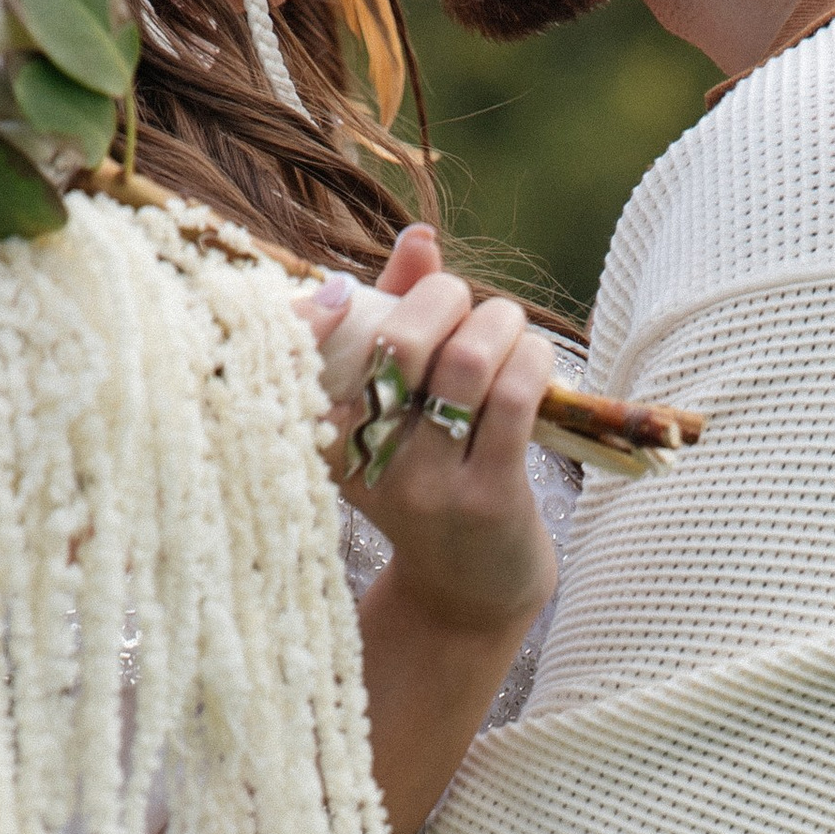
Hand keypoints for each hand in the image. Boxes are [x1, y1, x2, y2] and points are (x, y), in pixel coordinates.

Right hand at [320, 226, 560, 646]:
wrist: (464, 594)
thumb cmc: (431, 479)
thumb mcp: (398, 407)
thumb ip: (399, 315)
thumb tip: (422, 239)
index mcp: (323, 431)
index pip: (298, 351)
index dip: (317, 309)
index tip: (346, 295)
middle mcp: (364, 459)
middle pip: (398, 338)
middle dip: (444, 298)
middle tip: (465, 307)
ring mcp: (424, 483)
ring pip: (466, 361)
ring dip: (501, 324)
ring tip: (509, 332)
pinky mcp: (485, 498)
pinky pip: (513, 397)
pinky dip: (533, 360)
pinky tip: (535, 364)